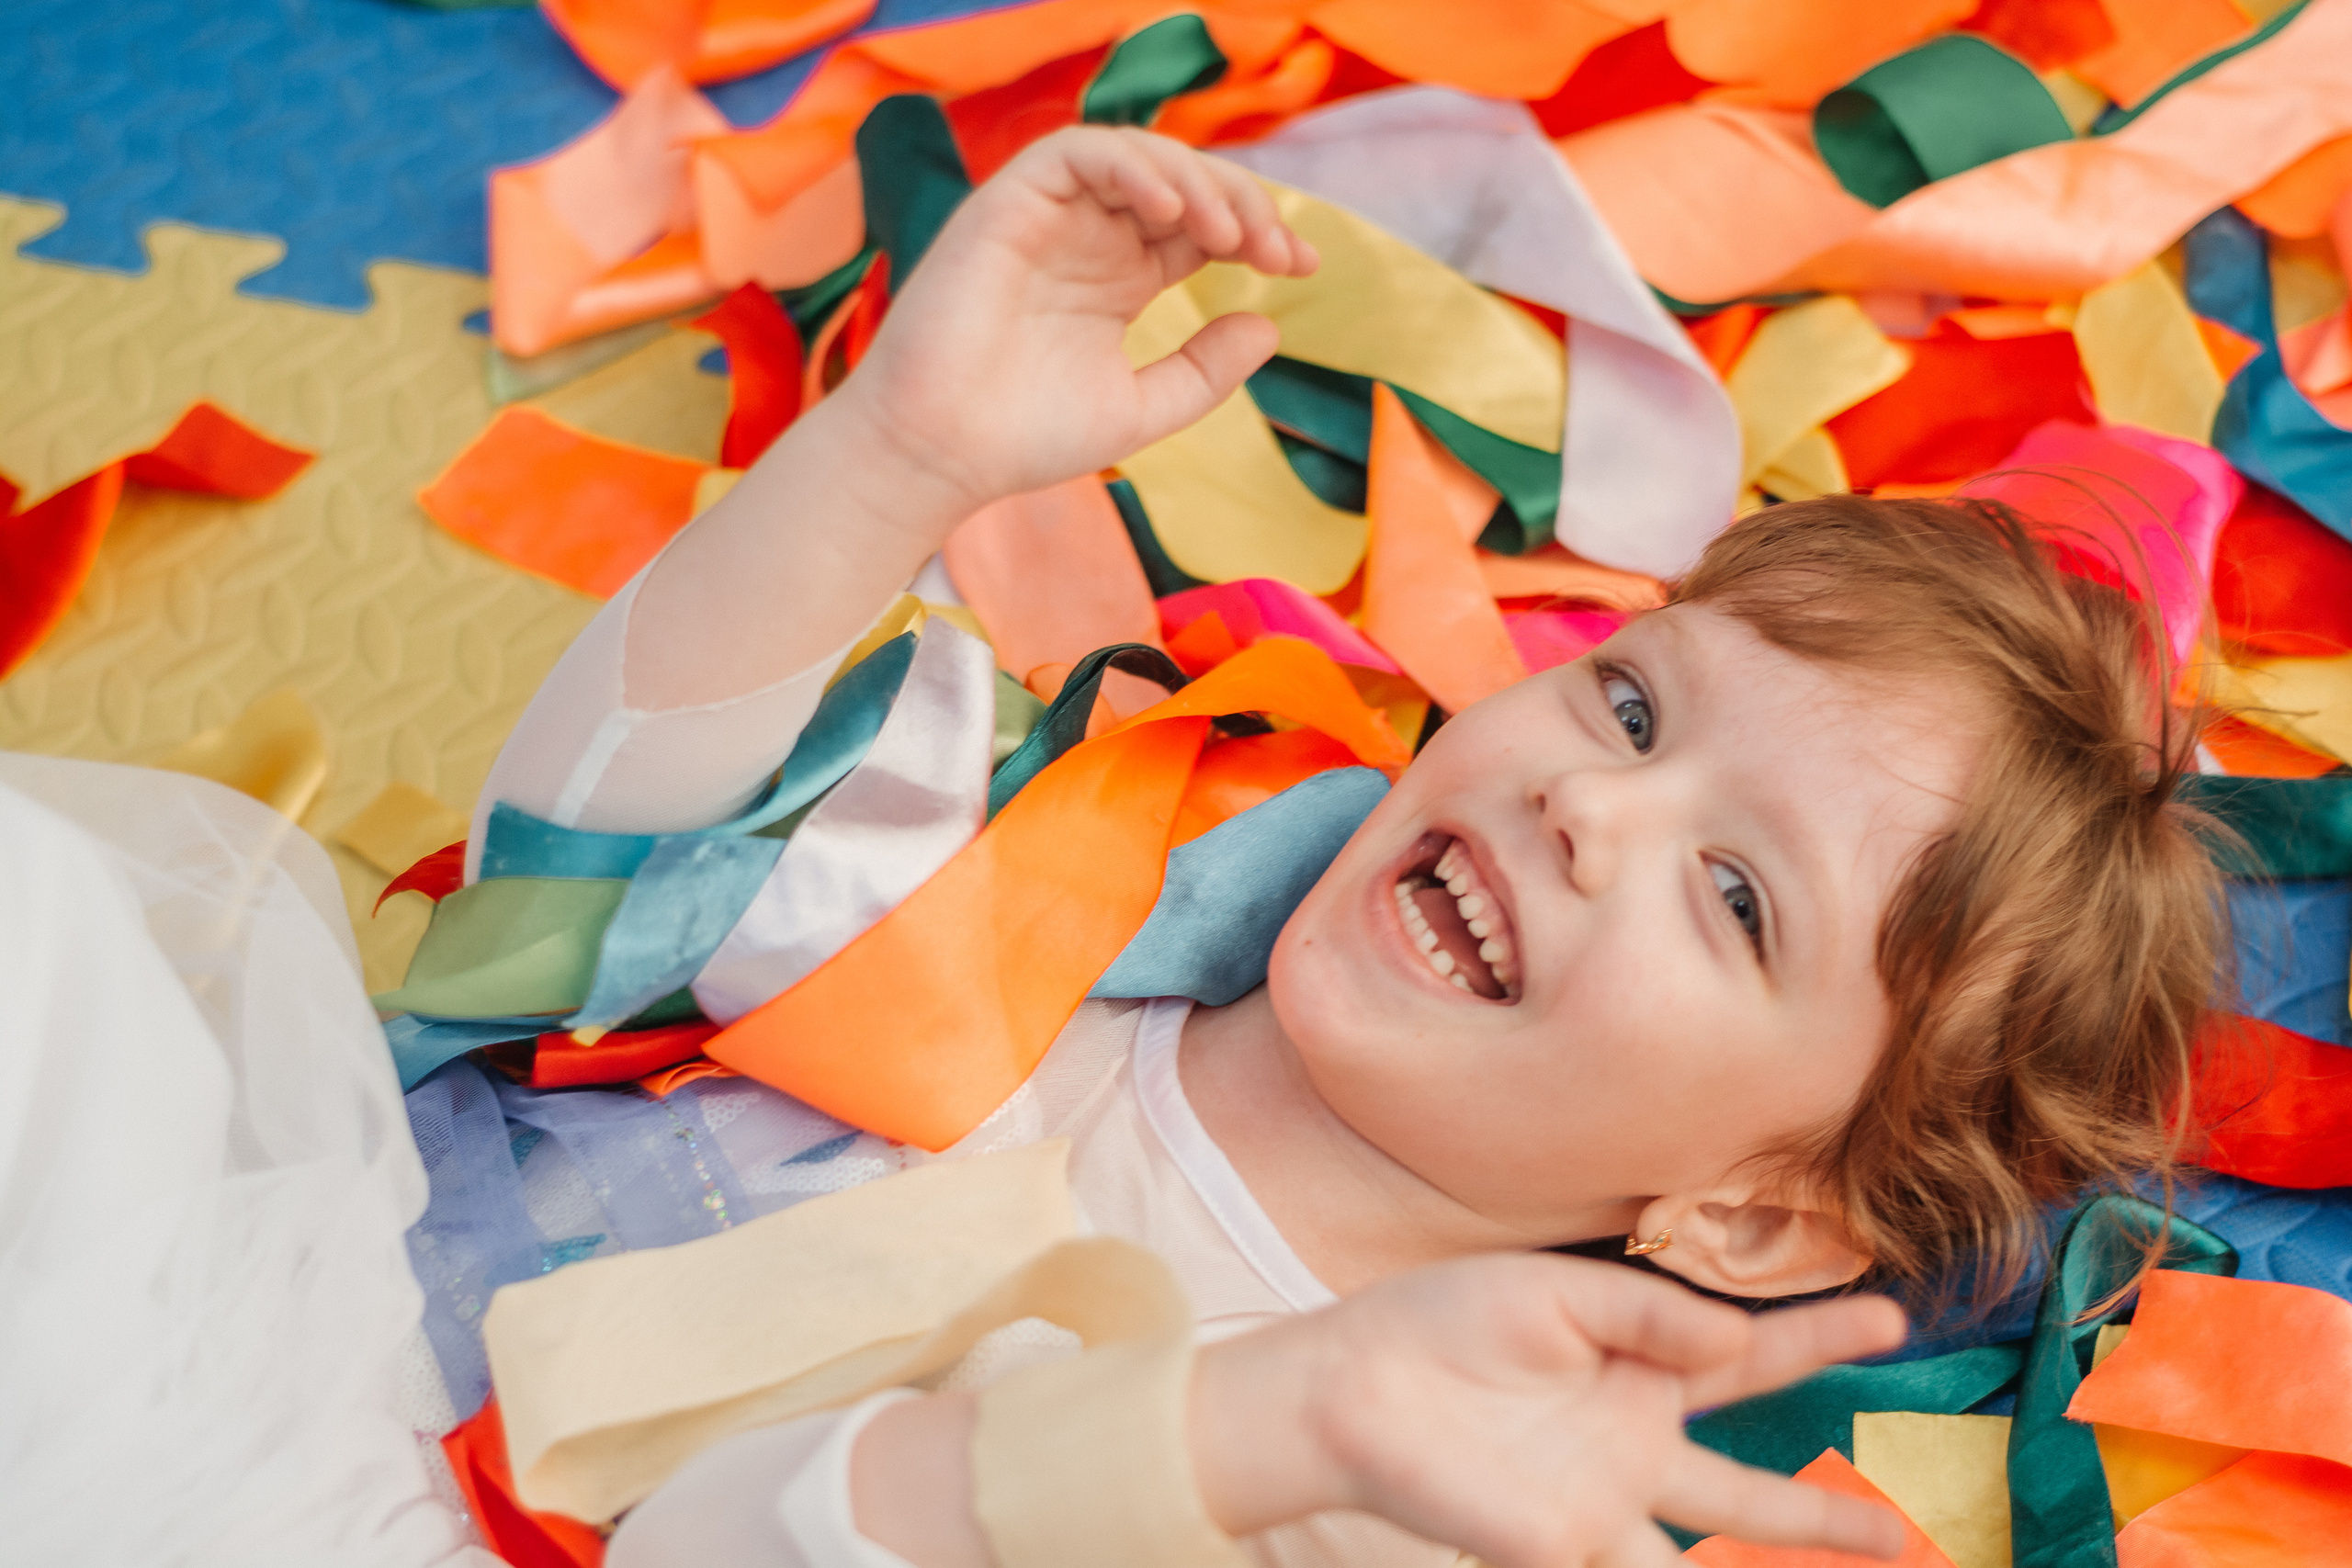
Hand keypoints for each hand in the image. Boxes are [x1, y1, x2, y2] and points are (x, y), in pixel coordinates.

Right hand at [833, 125, 1317, 519]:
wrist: (942, 454)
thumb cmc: (1026, 437)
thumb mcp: (1144, 407)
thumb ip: (1206, 370)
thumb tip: (1269, 326)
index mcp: (1121, 277)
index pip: (1202, 225)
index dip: (1258, 230)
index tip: (1302, 266)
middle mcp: (1090, 238)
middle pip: (1183, 183)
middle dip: (1242, 204)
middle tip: (1276, 250)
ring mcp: (1050, 217)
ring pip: (1138, 155)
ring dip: (1195, 180)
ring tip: (1228, 232)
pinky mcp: (1008, 204)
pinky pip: (1076, 153)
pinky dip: (1130, 165)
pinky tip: (1170, 209)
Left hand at [1191, 1254, 1910, 1566]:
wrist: (1352, 1385)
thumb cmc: (1443, 1323)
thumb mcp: (1552, 1292)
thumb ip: (1646, 1311)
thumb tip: (1735, 1338)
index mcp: (1638, 1366)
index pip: (1749, 1354)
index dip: (1823, 1336)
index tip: (1892, 1313)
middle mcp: (1635, 1446)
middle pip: (1754, 1487)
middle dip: (1833, 1517)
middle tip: (1910, 1536)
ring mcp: (1604, 1506)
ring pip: (1710, 1553)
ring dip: (1773, 1563)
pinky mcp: (1562, 1546)